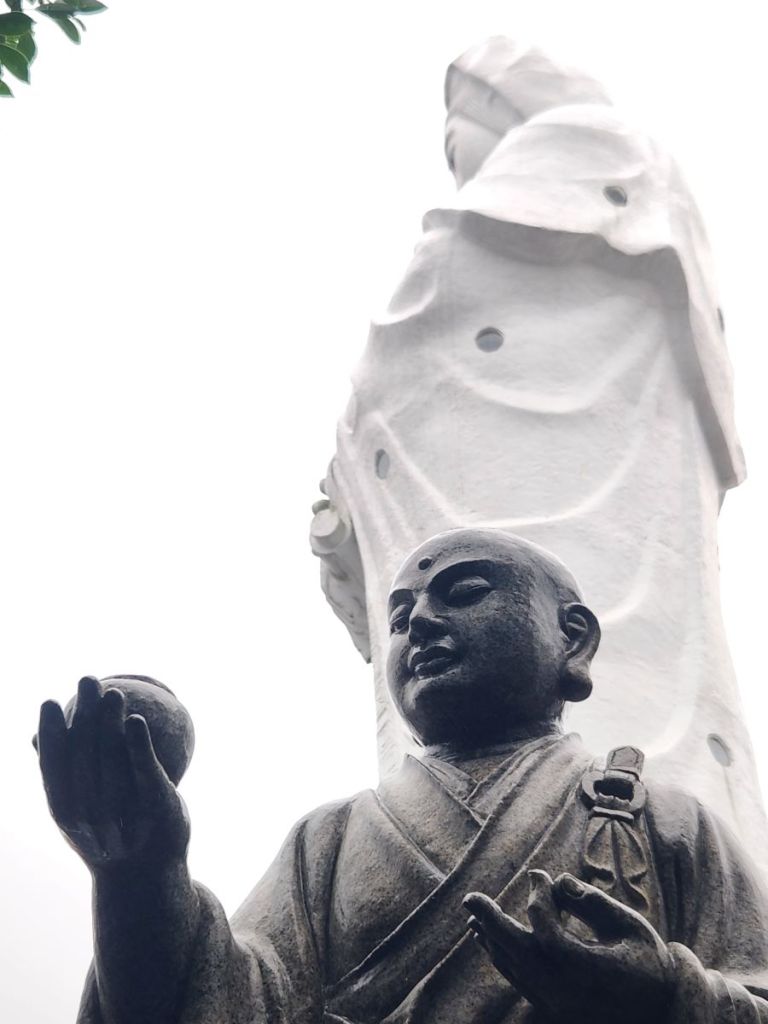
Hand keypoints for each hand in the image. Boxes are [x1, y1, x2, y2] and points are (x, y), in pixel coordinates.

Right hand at [34, 676, 189, 872]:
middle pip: (85, 755)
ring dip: (111, 723)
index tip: (48, 701)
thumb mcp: (79, 807)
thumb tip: (36, 736)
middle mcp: (91, 812)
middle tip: (87, 680)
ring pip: (113, 759)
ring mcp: (124, 809)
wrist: (146, 876)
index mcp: (67, 810)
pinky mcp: (155, 803)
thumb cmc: (109, 835)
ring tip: (113, 691)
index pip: (54, 767)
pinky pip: (145, 770)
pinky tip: (136, 719)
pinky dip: (140, 744)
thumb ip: (59, 773)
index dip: (51, 734)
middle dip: (85, 713)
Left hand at [465, 871, 671, 1023]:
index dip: (538, 897)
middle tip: (470, 897)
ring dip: (492, 940)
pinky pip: (520, 981)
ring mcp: (556, 1004)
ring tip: (474, 916)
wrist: (663, 1012)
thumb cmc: (649, 964)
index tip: (538, 874)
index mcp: (585, 969)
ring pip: (514, 969)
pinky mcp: (554, 1010)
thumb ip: (594, 903)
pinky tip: (492, 942)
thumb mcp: (630, 927)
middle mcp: (564, 990)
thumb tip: (560, 880)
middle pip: (516, 952)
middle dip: (491, 921)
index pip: (545, 929)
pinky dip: (504, 959)